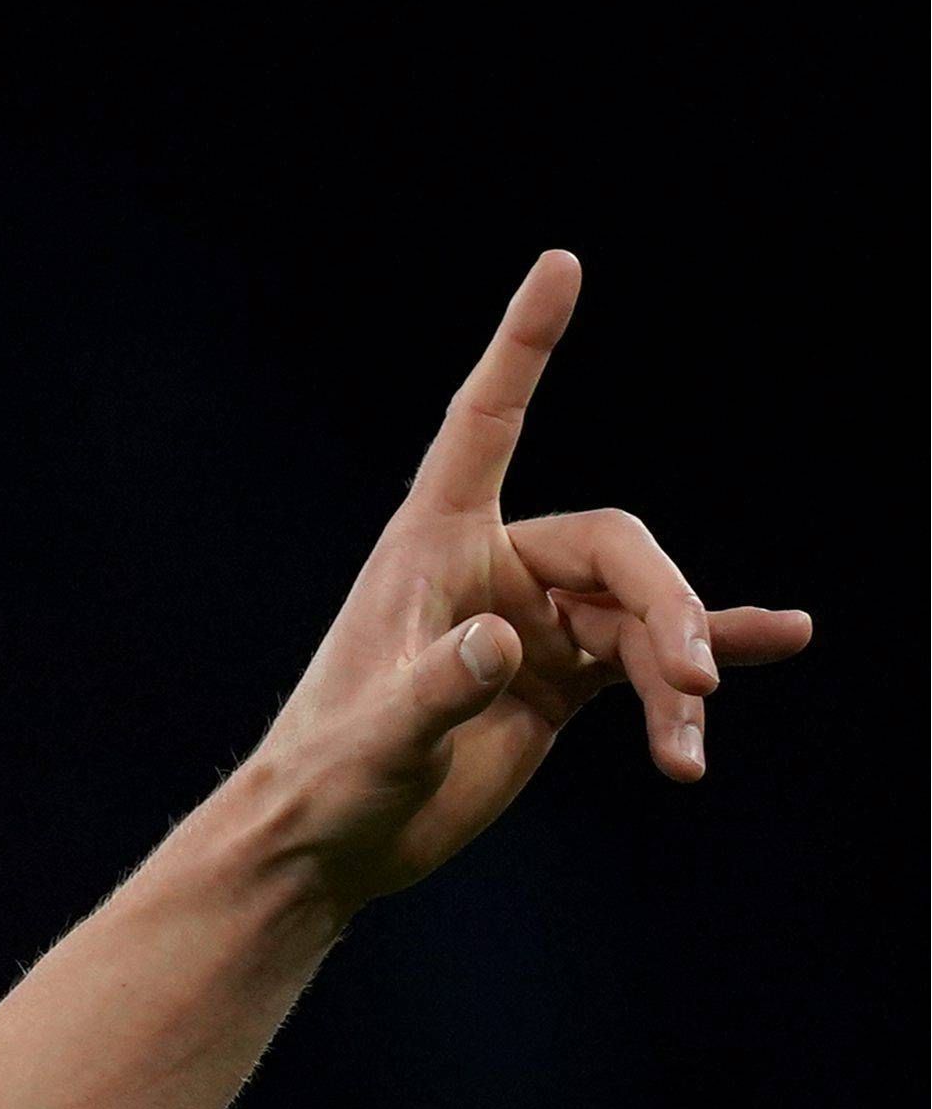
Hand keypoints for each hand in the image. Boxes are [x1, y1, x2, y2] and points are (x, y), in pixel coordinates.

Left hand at [242, 250, 810, 904]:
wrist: (331, 843)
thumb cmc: (329, 778)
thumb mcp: (378, 738)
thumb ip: (438, 689)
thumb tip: (508, 645)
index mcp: (432, 544)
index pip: (486, 422)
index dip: (524, 345)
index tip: (561, 265)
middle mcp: (491, 567)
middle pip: (617, 550)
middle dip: (667, 608)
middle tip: (692, 681)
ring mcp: (533, 622)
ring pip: (641, 615)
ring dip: (680, 671)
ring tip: (692, 739)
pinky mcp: (557, 680)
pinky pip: (645, 658)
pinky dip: (697, 666)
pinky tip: (779, 644)